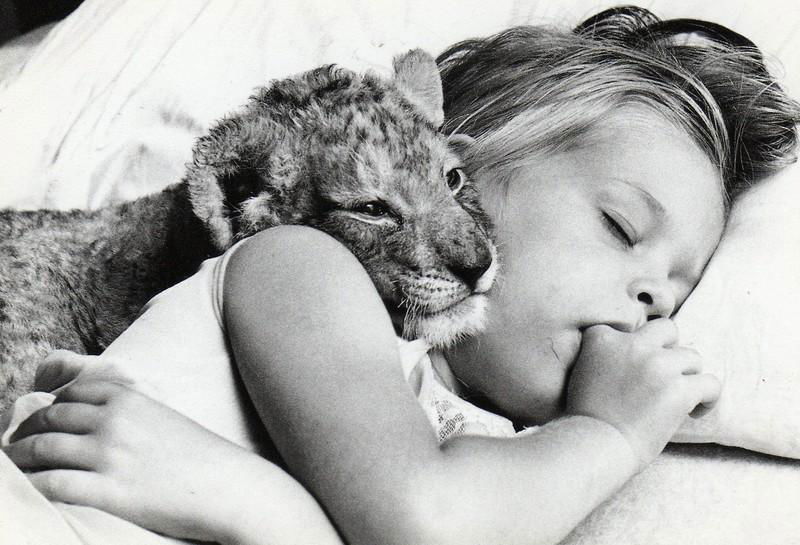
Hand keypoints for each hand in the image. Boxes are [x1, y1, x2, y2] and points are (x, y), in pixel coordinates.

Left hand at [3, 375, 252, 542]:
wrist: (228, 486)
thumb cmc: (200, 456)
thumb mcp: (163, 418)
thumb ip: (130, 413)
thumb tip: (95, 423)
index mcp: (129, 398)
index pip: (70, 393)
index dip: (48, 407)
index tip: (39, 422)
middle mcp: (114, 421)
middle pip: (50, 419)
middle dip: (26, 433)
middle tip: (16, 446)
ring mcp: (110, 455)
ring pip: (42, 449)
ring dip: (20, 459)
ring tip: (13, 469)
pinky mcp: (109, 490)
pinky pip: (52, 485)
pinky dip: (31, 487)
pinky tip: (27, 492)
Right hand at [566, 319, 720, 468]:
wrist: (594, 445)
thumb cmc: (585, 417)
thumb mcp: (583, 370)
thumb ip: (605, 355)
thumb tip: (637, 358)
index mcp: (602, 337)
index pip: (629, 327)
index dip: (637, 346)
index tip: (637, 367)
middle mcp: (631, 344)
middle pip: (666, 330)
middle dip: (670, 349)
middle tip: (666, 373)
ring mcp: (657, 364)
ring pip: (692, 356)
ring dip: (688, 376)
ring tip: (681, 397)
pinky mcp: (679, 389)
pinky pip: (710, 383)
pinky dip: (708, 397)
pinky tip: (696, 411)